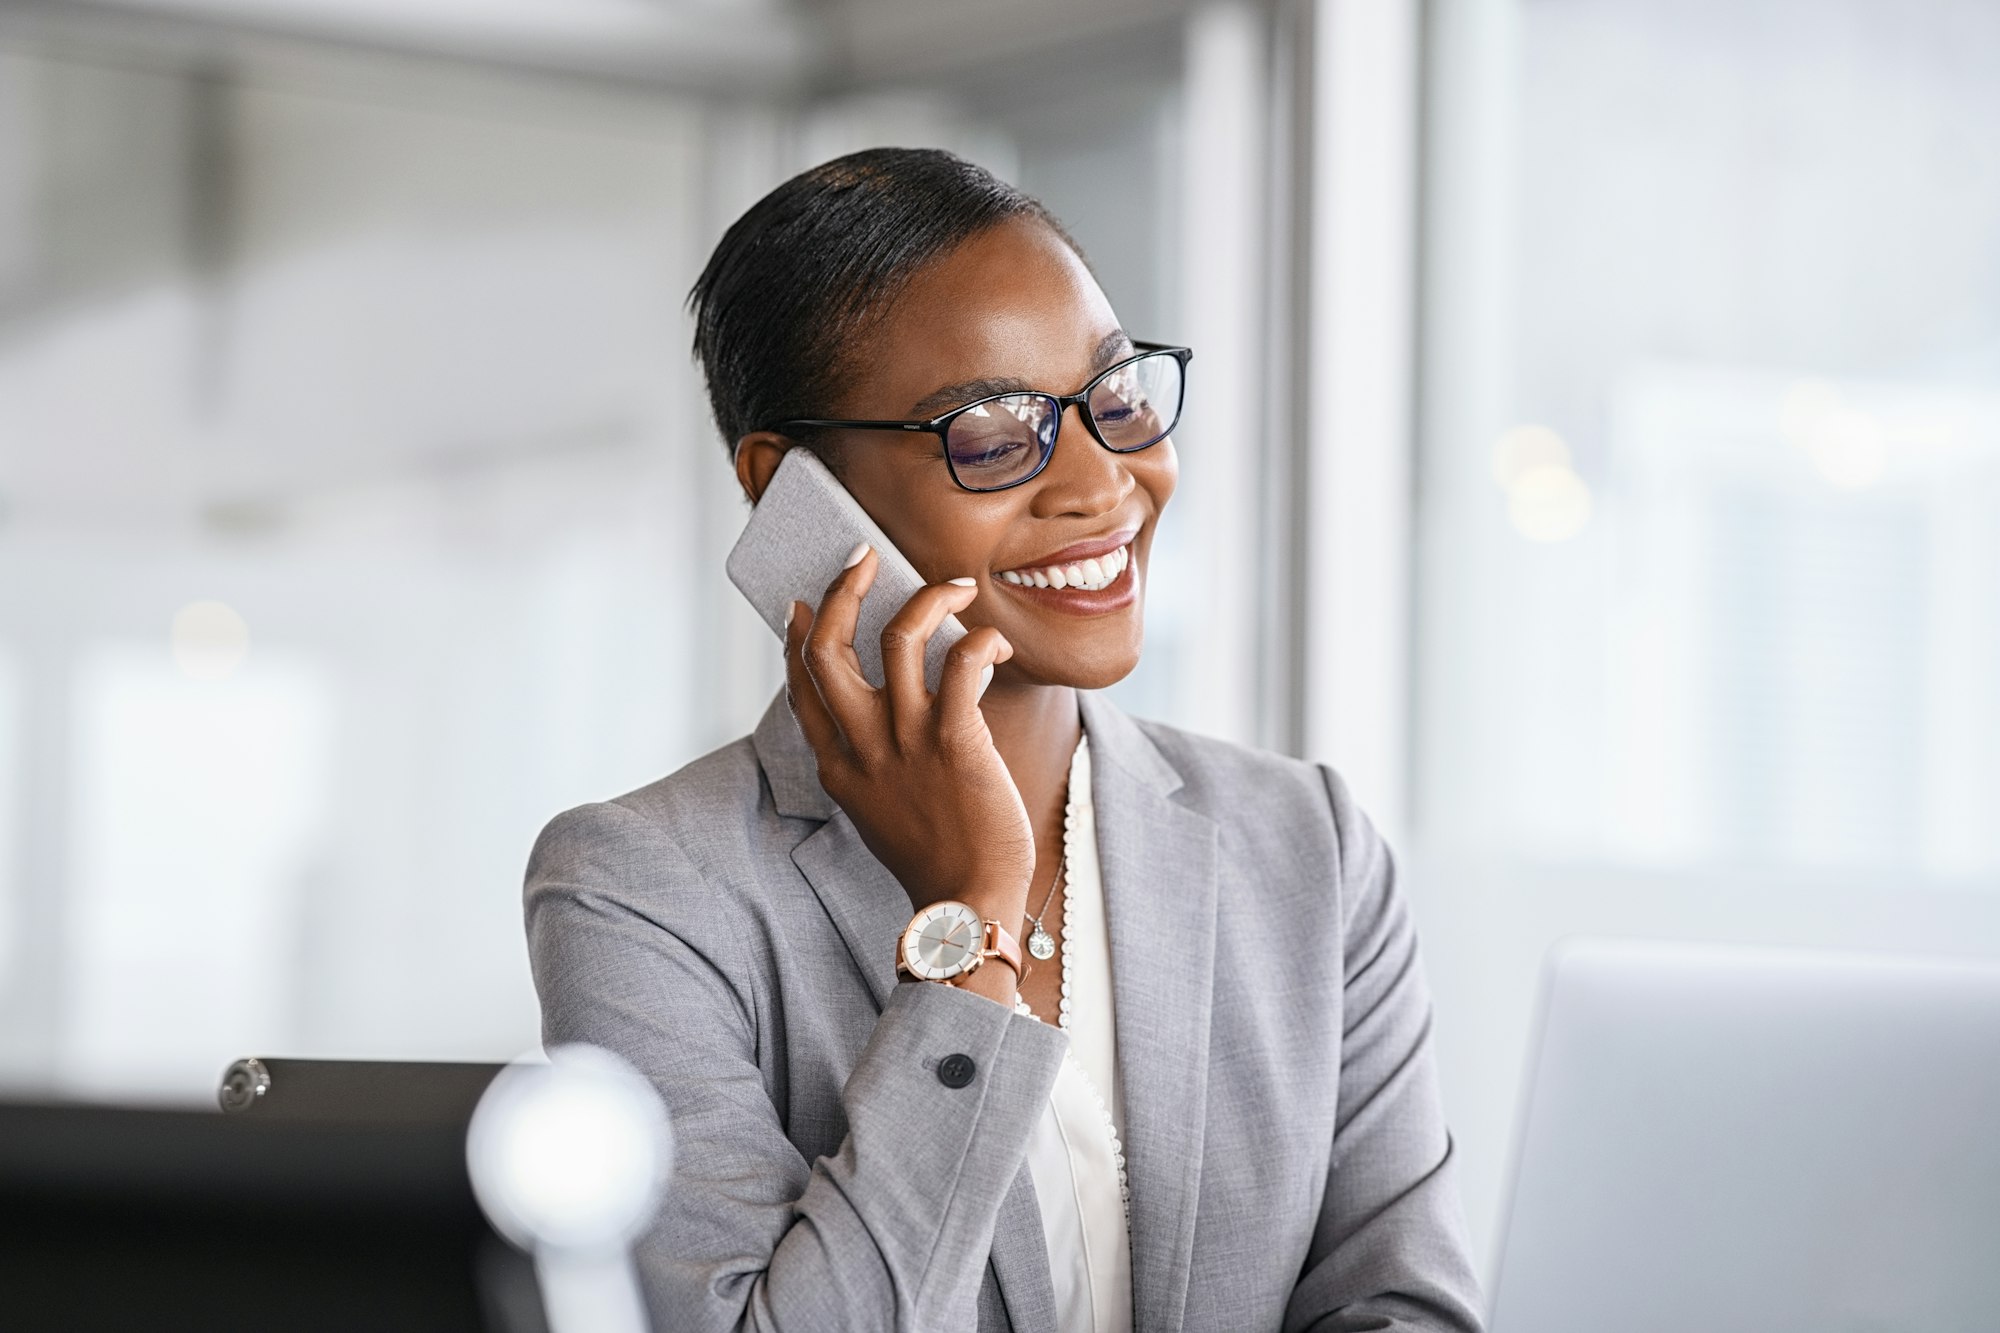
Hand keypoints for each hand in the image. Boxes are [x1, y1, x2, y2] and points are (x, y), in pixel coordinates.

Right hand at [785, 546, 1033, 930]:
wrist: (966, 905)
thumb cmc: (935, 860)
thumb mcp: (878, 812)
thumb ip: (870, 765)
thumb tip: (882, 723)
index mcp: (838, 767)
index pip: (802, 687)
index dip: (798, 639)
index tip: (805, 603)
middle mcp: (863, 748)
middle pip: (829, 650)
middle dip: (842, 591)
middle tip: (863, 557)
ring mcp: (906, 742)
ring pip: (898, 639)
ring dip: (927, 599)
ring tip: (955, 586)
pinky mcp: (956, 742)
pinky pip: (961, 665)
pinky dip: (980, 641)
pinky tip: (996, 645)